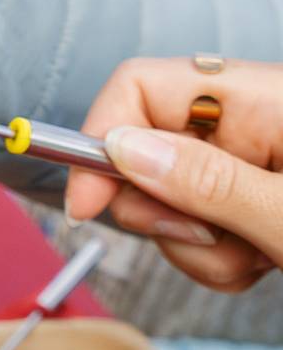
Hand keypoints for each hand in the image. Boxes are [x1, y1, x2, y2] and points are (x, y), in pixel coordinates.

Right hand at [66, 57, 282, 291]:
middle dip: (158, 211)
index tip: (86, 204)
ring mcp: (248, 168)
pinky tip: (265, 262)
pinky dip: (218, 261)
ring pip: (167, 204)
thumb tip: (121, 149)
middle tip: (204, 236)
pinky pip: (197, 234)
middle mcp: (247, 126)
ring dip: (196, 248)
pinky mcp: (248, 206)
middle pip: (142, 153)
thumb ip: (210, 181)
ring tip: (260, 256)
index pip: (141, 87)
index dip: (100, 138)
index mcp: (261, 100)